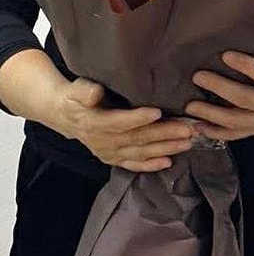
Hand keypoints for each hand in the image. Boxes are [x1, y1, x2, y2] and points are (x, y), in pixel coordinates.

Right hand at [56, 78, 196, 171]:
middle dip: (163, 134)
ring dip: (164, 149)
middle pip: (136, 138)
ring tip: (186, 143)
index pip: (119, 122)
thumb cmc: (76, 97)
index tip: (158, 112)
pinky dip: (150, 165)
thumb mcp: (77, 89)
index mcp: (93, 123)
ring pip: (139, 152)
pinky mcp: (113, 159)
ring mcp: (109, 153)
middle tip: (186, 129)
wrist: (65, 116)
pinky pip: (133, 164)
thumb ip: (86, 91)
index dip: (137, 118)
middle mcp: (102, 141)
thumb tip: (94, 93)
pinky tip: (168, 162)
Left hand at [185, 16, 253, 142]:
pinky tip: (197, 127)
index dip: (246, 66)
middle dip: (220, 88)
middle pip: (244, 99)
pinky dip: (216, 133)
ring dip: (211, 115)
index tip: (225, 55)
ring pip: (236, 121)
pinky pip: (236, 134)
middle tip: (198, 76)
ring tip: (190, 106)